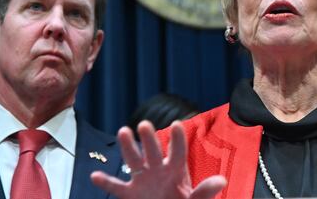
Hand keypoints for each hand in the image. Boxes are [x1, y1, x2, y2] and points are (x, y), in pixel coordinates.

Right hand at [91, 120, 226, 198]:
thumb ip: (204, 192)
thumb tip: (221, 180)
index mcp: (176, 170)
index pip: (177, 152)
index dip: (177, 139)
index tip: (177, 125)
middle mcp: (158, 170)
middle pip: (153, 152)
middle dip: (148, 139)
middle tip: (143, 124)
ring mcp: (143, 181)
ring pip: (133, 161)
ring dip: (128, 148)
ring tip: (123, 131)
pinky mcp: (131, 194)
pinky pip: (117, 188)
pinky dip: (106, 182)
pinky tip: (95, 175)